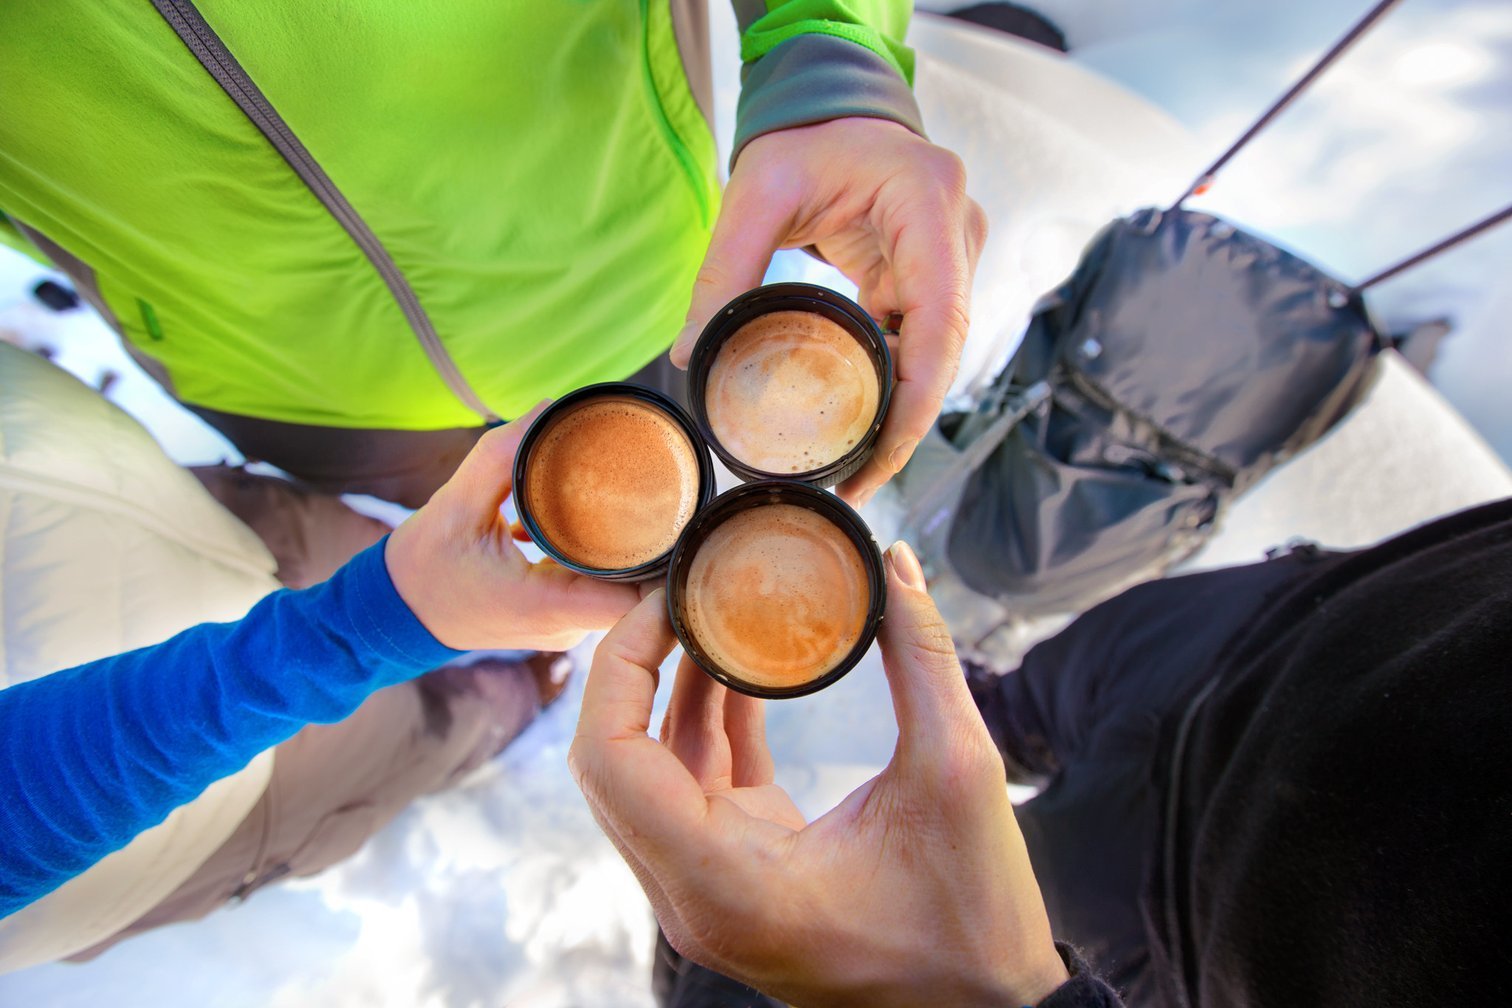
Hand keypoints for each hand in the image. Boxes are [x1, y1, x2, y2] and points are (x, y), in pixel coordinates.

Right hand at [385, 406, 641, 650]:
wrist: (393, 612)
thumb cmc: (421, 566)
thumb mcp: (454, 505)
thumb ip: (500, 456)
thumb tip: (547, 409)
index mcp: (546, 606)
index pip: (636, 600)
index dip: (664, 565)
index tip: (675, 519)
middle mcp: (563, 626)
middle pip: (635, 589)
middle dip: (650, 543)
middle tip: (661, 492)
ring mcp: (561, 627)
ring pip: (616, 589)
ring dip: (624, 549)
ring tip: (632, 500)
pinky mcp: (555, 618)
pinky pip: (594, 588)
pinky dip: (597, 556)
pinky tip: (590, 522)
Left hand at [570, 542, 1067, 1007]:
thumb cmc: (974, 919)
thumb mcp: (959, 773)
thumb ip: (921, 659)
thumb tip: (895, 563)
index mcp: (722, 883)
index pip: (610, 761)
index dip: (620, 666)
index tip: (667, 600)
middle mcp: (694, 893)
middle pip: (613, 762)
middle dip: (635, 665)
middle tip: (679, 589)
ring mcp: (711, 885)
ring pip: (654, 768)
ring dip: (675, 684)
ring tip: (710, 604)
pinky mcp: (740, 870)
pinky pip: (699, 780)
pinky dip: (710, 717)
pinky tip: (737, 655)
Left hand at [671, 118, 988, 506]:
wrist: (832, 108)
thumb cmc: (803, 136)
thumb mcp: (756, 190)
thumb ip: (726, 270)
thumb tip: (690, 357)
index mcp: (929, 203)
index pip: (941, 320)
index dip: (917, 400)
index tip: (881, 457)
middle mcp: (959, 232)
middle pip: (945, 351)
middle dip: (906, 425)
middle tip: (856, 484)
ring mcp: (953, 255)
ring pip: (938, 354)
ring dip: (901, 412)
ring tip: (854, 470)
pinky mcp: (935, 274)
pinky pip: (922, 341)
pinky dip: (893, 384)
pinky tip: (859, 423)